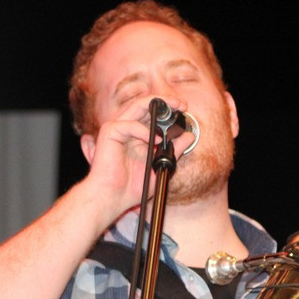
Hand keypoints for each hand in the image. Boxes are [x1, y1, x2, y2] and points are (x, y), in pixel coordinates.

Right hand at [79, 96, 191, 218]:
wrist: (113, 198)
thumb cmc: (131, 187)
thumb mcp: (160, 166)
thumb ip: (174, 151)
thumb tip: (189, 136)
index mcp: (137, 134)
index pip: (152, 112)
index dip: (168, 107)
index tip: (184, 108)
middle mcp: (127, 127)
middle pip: (145, 104)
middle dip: (166, 101)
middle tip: (182, 104)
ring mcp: (117, 128)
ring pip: (137, 106)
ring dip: (157, 106)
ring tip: (173, 110)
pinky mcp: (109, 133)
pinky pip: (128, 125)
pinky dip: (143, 131)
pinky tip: (156, 140)